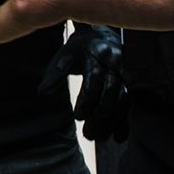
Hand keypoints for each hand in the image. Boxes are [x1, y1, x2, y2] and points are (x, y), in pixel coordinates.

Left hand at [42, 25, 127, 140]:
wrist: (104, 35)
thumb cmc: (81, 48)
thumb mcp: (65, 54)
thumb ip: (55, 73)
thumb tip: (43, 92)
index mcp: (97, 56)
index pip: (94, 81)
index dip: (87, 101)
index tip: (77, 116)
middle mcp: (115, 64)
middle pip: (111, 94)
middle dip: (99, 116)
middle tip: (88, 134)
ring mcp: (126, 74)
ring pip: (122, 101)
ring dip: (112, 122)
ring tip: (100, 137)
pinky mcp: (131, 84)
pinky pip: (130, 104)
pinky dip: (125, 122)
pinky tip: (118, 137)